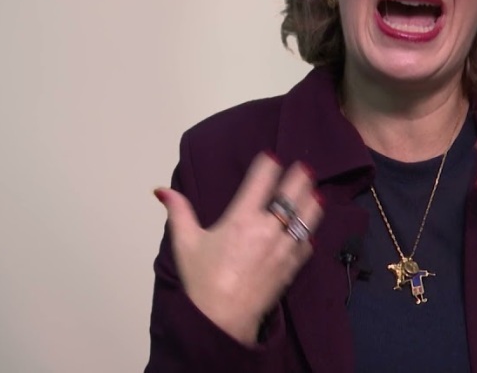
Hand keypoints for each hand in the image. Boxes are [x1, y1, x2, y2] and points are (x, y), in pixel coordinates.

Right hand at [154, 152, 322, 344]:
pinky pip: (307, 244)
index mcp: (242, 219)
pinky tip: (309, 228)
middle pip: (292, 194)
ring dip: (311, 201)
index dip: (269, 165)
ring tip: (315, 191)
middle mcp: (268, 229)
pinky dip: (309, 233)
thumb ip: (178, 212)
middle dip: (299, 177)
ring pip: (307, 217)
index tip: (272, 158)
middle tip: (303, 168)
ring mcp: (283, 248)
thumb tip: (162, 191)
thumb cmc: (202, 281)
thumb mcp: (185, 243)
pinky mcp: (291, 267)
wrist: (221, 319)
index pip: (261, 181)